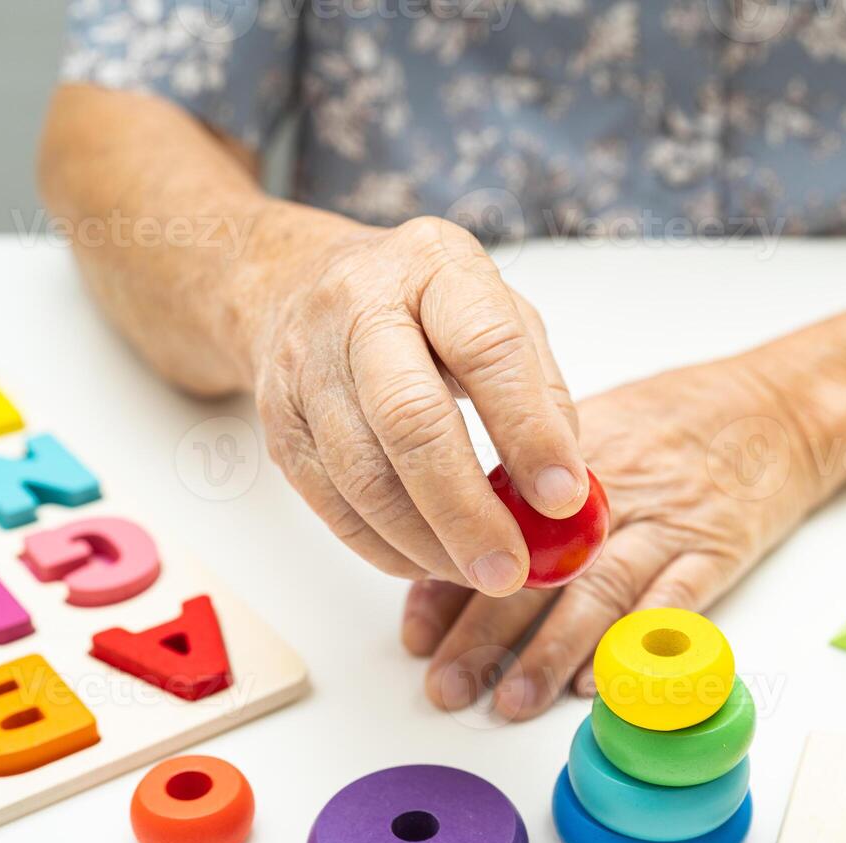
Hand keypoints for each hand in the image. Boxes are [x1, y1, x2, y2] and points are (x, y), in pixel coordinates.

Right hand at [248, 206, 587, 595]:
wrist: (296, 284)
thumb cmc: (420, 305)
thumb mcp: (497, 312)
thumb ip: (539, 390)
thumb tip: (565, 489)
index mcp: (435, 267)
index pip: (487, 349)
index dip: (528, 430)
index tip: (564, 497)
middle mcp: (360, 307)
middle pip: (411, 421)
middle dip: (467, 510)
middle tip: (512, 568)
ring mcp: (307, 367)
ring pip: (364, 477)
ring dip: (428, 543)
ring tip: (481, 572)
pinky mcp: (280, 424)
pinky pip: (332, 505)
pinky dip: (386, 548)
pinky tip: (430, 560)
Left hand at [403, 355, 833, 720]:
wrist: (776, 406)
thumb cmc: (675, 422)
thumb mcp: (592, 430)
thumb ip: (529, 485)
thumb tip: (452, 544)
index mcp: (566, 463)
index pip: (490, 527)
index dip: (449, 583)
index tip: (417, 635)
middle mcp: (609, 494)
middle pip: (535, 569)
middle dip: (483, 633)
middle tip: (447, 684)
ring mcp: (665, 524)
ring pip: (596, 593)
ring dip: (549, 652)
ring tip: (511, 701)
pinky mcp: (716, 551)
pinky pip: (670, 604)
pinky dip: (632, 646)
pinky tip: (596, 683)